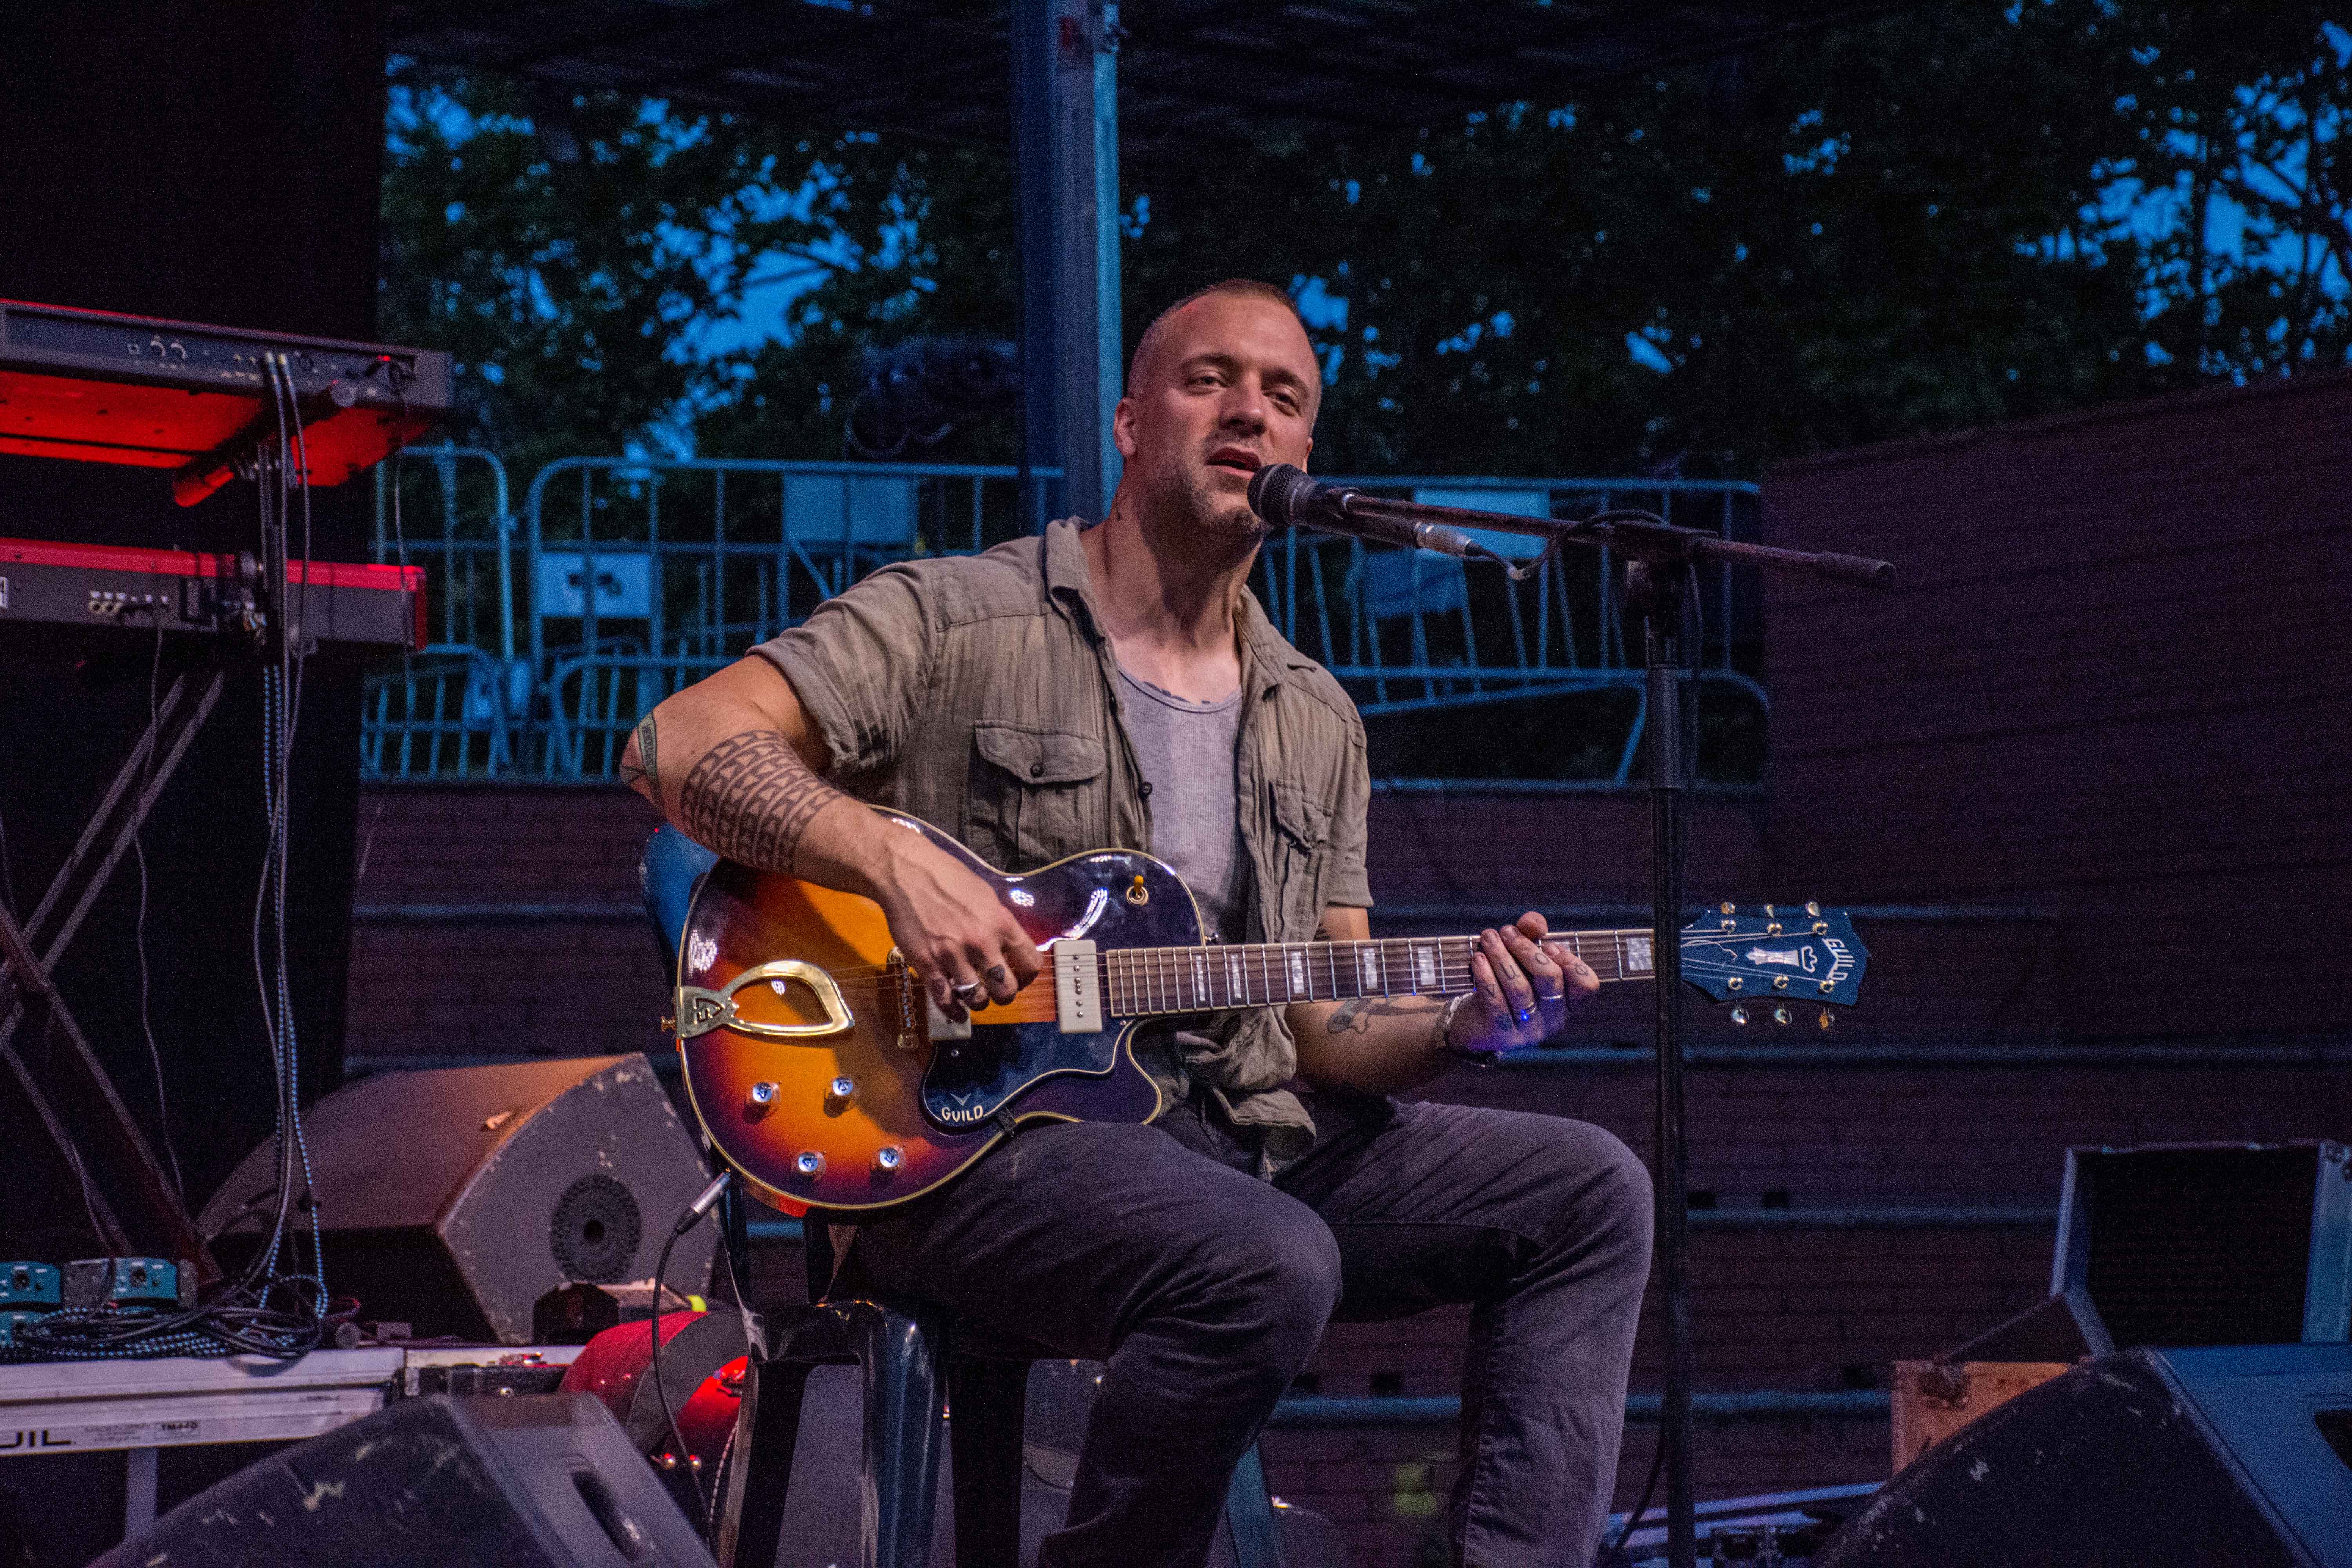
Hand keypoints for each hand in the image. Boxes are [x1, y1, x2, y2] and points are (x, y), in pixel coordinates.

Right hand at [873, 834, 1041, 1016]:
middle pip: (1007, 989)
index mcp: (1001, 922)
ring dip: (978, 1002)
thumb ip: (999, 924)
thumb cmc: (947, 878)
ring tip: (974, 995)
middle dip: (1005, 995)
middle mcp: (981, 942)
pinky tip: (957, 1012)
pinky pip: (944, 1000)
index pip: (1030, 963)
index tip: (1018, 977)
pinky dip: (953, 1011)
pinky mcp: (927, 963)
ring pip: (977, 999)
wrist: (906, 872)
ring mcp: (953, 955)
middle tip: (996, 990)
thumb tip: (1008, 947)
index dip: (1027, 977)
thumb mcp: (986, 896)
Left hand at [1451, 912, 1598, 1053]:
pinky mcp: (1504, 1036)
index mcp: (1567, 1000)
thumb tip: (1534, 922)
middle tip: (1505, 931)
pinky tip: (1477, 959)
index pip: (1586, 984)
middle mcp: (1554, 1018)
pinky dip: (1486, 977)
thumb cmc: (1505, 984)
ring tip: (1488, 937)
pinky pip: (1497, 1003)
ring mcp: (1530, 1030)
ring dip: (1502, 957)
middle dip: (1527, 949)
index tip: (1546, 944)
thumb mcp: (1521, 958)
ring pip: (1520, 989)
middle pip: (1551, 979)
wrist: (1475, 1025)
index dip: (1570, 960)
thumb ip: (1531, 935)